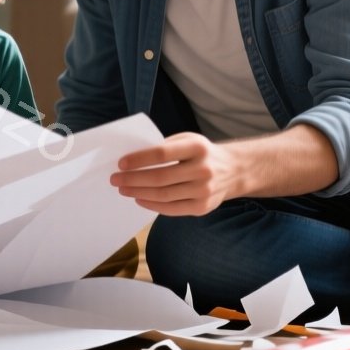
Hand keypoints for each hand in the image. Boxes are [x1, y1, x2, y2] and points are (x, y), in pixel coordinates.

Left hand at [109, 132, 245, 215]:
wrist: (234, 171)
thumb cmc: (202, 154)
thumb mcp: (189, 140)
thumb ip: (165, 147)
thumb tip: (133, 160)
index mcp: (197, 147)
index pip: (162, 153)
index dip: (139, 159)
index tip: (121, 163)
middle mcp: (202, 169)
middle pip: (160, 177)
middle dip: (133, 179)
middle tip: (115, 179)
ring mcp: (204, 190)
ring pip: (163, 195)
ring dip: (139, 193)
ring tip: (123, 189)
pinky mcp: (202, 207)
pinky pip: (172, 209)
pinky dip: (152, 205)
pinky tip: (139, 199)